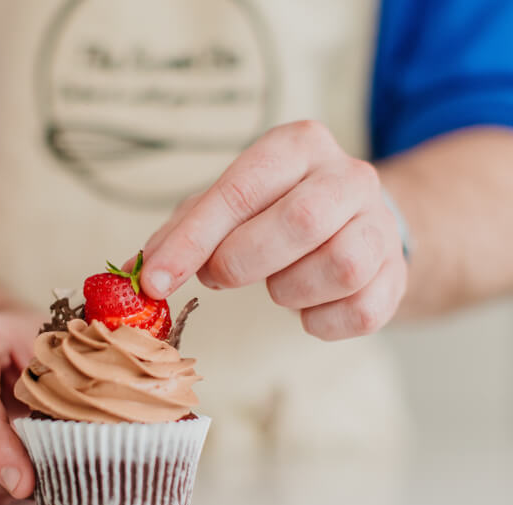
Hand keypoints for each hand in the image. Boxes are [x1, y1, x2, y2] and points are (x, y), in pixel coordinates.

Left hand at [139, 120, 407, 339]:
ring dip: (288, 291)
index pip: (240, 190)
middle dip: (242, 262)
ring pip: (337, 267)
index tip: (155, 281)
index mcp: (298, 145)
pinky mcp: (398, 274)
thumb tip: (143, 271)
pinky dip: (320, 321)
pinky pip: (359, 312)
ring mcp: (381, 224)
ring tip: (277, 282)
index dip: (192, 240)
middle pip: (299, 222)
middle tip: (220, 275)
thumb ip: (184, 232)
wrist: (357, 225)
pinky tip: (308, 305)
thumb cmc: (276, 212)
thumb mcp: (227, 205)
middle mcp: (349, 175)